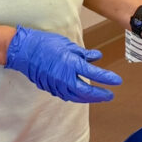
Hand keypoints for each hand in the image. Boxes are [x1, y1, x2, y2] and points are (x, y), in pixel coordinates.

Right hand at [5, 26, 121, 101]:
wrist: (23, 50)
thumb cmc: (45, 44)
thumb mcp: (67, 45)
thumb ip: (83, 54)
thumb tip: (97, 58)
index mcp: (71, 64)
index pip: (94, 74)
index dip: (107, 79)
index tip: (117, 81)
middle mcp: (65, 77)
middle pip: (87, 91)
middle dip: (100, 95)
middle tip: (110, 95)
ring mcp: (56, 85)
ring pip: (77, 96)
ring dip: (89, 98)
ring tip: (98, 97)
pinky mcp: (50, 88)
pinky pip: (66, 95)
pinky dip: (76, 97)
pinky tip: (81, 95)